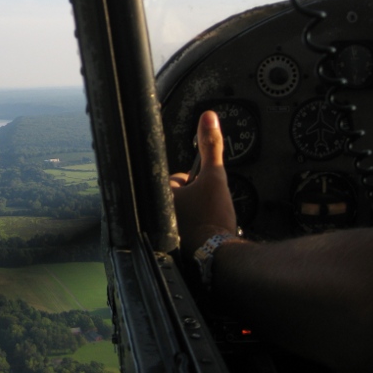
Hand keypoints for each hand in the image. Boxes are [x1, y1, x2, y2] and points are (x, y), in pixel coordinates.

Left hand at [169, 110, 237, 255]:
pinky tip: (203, 236)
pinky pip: (182, 232)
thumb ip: (211, 146)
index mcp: (157, 196)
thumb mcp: (215, 176)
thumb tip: (208, 116)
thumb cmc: (212, 217)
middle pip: (179, 198)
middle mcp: (152, 214)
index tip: (204, 196)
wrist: (220, 256)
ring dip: (193, 216)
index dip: (194, 184)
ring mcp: (159, 232)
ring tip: (207, 224)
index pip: (177, 180)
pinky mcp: (169, 249)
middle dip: (194, 201)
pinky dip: (192, 232)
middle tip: (208, 210)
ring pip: (182, 214)